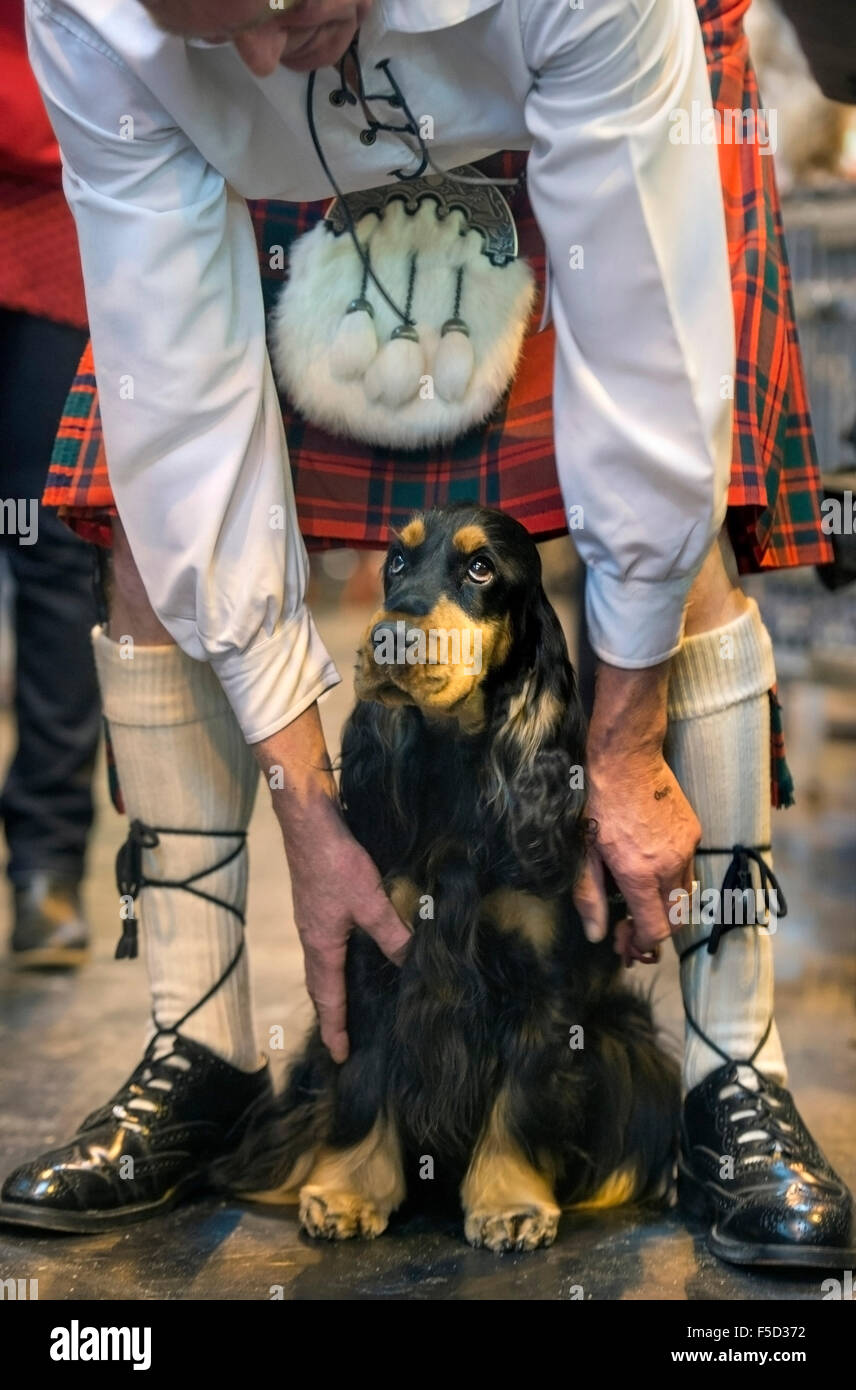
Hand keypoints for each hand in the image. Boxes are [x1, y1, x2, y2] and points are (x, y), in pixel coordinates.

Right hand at [286, 794, 409, 1061]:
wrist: (308, 822)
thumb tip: (411, 963)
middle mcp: (311, 937)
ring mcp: (312, 919)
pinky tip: (353, 954)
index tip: (340, 1055)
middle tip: (343, 1039)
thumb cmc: (334, 863)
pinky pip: (326, 944)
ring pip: (323, 964)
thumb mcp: (369, 901)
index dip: (336, 1027)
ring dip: (333, 987)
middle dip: (332, 1013)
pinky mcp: (316, 902)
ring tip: (348, 1004)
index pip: (328, 997)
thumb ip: (391, 932)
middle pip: (320, 985)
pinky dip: (337, 961)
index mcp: (321, 945)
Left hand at [573, 660, 699, 962]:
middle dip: (654, 930)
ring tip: (640, 901)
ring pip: (686, 897)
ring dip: (665, 908)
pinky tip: (652, 871)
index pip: (655, 930)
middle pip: (675, 920)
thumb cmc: (599, 806)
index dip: (641, 944)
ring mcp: (686, 849)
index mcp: (639, 873)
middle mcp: (668, 865)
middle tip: (629, 928)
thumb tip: (598, 936)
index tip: (625, 944)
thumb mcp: (586, 853)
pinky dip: (673, 881)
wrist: (627, 760)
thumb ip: (592, 897)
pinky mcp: (695, 833)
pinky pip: (689, 870)